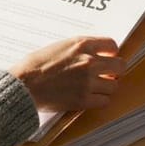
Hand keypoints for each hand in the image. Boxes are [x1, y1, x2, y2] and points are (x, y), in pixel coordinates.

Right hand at [8, 37, 127, 112]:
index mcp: (82, 44)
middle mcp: (89, 61)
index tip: (108, 58)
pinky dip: (99, 100)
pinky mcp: (84, 99)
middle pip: (120, 65)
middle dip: (114, 70)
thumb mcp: (58, 46)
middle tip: (107, 74)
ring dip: (106, 87)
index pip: (112, 45)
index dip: (111, 53)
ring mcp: (88, 81)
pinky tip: (90, 98)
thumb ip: (78, 49)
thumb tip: (92, 54)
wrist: (24, 84)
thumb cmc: (34, 65)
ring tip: (96, 87)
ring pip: (114, 85)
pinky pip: (105, 101)